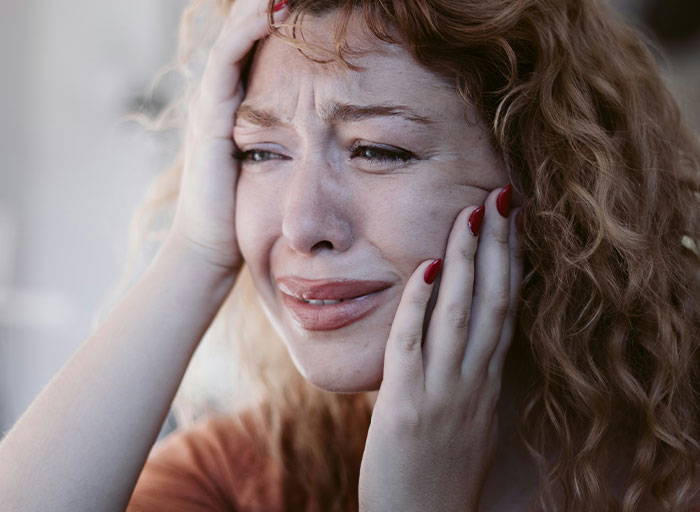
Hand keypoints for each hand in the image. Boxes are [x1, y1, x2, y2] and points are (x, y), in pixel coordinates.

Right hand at [167, 0, 287, 273]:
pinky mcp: (210, 117)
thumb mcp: (274, 166)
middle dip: (267, 6)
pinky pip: (227, 65)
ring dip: (258, 8)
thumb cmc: (247, 214)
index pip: (258, 49)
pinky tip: (269, 13)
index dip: (278, 20)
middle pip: (244, 35)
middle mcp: (222, 97)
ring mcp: (212, 103)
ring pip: (234, 40)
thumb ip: (290, 140)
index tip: (313, 3)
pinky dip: (245, 35)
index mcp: (239, 106)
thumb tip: (335, 129)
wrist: (213, 247)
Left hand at [358, 186, 522, 511]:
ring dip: (467, 261)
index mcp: (488, 381)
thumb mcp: (465, 419)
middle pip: (495, 300)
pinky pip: (414, 346)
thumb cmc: (441, 472)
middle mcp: (475, 381)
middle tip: (501, 197)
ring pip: (462, 315)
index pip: (506, 309)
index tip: (513, 223)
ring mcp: (445, 392)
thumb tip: (457, 341)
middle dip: (499, 246)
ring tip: (469, 215)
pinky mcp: (408, 406)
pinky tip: (424, 269)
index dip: (512, 263)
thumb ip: (465, 377)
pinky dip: (420, 306)